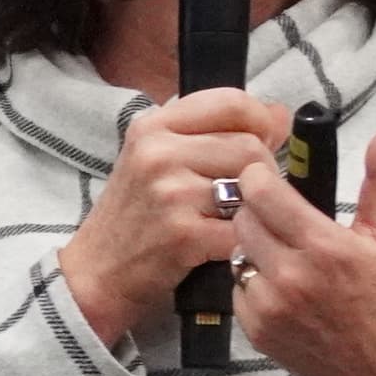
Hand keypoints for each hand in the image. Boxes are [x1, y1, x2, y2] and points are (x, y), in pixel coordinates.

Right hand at [58, 87, 298, 346]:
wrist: (95, 272)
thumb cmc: (133, 215)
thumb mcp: (155, 159)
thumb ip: (213, 132)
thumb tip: (280, 115)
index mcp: (152, 128)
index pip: (231, 102)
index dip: (261, 120)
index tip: (263, 141)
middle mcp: (158, 154)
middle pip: (250, 146)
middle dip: (262, 172)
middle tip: (242, 194)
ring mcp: (170, 194)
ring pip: (252, 185)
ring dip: (255, 206)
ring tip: (230, 218)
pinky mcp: (184, 234)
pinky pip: (243, 227)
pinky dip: (245, 239)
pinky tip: (225, 244)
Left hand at [234, 121, 375, 375]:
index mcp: (326, 246)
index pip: (261, 193)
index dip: (259, 177)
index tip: (267, 174)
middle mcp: (291, 276)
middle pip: (241, 219)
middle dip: (255, 208)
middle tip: (278, 213)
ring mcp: (269, 307)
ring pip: (236, 253)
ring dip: (254, 246)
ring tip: (286, 252)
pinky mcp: (256, 331)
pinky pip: (238, 289)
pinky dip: (253, 281)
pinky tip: (283, 286)